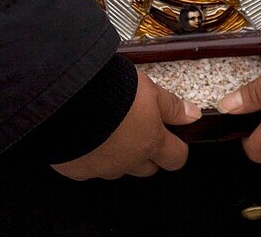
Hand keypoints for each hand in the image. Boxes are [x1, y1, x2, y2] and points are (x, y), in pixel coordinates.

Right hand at [52, 72, 199, 180]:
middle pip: (147, 168)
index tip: (171, 136)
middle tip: (137, 128)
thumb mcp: (149, 90)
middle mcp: (129, 161)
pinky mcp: (77, 170)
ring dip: (118, 154)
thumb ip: (171, 106)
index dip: (176, 147)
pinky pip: (90, 168)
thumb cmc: (111, 90)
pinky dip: (90, 155)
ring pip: (118, 168)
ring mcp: (102, 169)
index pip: (176, 158)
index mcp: (151, 142)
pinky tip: (85, 135)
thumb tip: (193, 116)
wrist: (67, 99)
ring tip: (107, 127)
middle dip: (147, 152)